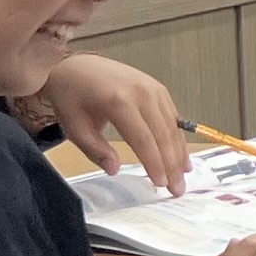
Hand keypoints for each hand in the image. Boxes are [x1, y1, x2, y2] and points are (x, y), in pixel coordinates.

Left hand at [38, 51, 188, 192]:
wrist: (75, 66)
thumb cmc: (71, 98)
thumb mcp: (74, 127)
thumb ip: (95, 150)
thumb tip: (115, 170)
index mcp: (119, 102)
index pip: (143, 139)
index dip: (154, 163)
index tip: (160, 184)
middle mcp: (142, 93)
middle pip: (163, 135)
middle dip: (171, 164)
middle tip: (177, 189)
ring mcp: (153, 88)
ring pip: (172, 127)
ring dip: (179, 153)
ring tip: (183, 176)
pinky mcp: (158, 88)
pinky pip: (172, 116)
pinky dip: (177, 137)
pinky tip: (181, 154)